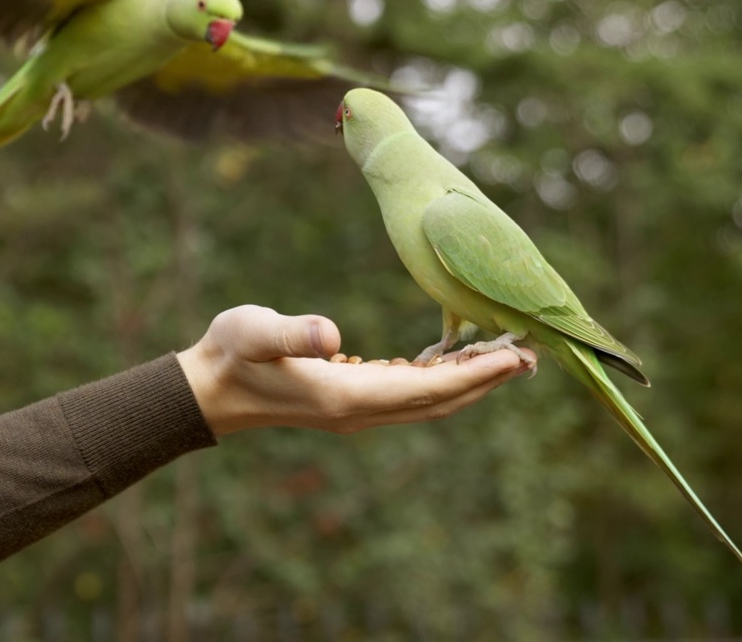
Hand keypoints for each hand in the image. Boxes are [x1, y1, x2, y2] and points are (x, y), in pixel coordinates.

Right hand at [177, 305, 534, 435]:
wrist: (208, 389)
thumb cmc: (230, 353)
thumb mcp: (255, 332)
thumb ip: (291, 332)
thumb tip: (331, 335)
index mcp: (348, 396)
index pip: (429, 390)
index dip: (476, 375)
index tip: (518, 356)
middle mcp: (360, 410)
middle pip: (440, 401)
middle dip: (487, 380)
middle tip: (533, 354)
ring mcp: (356, 408)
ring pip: (428, 400)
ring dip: (468, 381)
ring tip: (506, 354)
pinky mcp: (350, 397)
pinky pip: (409, 393)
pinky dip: (440, 378)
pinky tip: (452, 356)